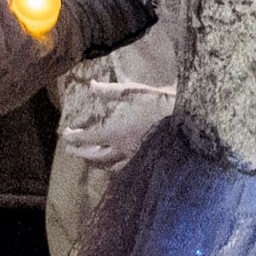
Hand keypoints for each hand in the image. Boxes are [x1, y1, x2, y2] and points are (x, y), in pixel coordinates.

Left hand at [59, 72, 174, 171]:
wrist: (189, 122)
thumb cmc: (161, 103)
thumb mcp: (135, 92)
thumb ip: (111, 91)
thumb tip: (92, 85)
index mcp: (117, 132)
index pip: (88, 138)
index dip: (75, 138)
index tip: (65, 135)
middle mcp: (123, 150)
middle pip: (95, 157)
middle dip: (81, 153)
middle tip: (70, 151)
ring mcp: (136, 159)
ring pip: (110, 167)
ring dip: (96, 163)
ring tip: (90, 159)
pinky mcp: (147, 163)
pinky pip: (126, 169)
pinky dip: (115, 168)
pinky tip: (116, 164)